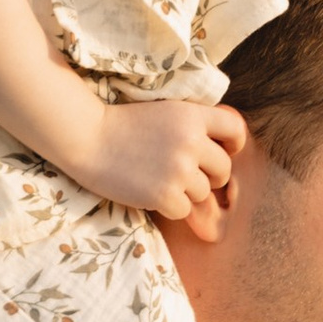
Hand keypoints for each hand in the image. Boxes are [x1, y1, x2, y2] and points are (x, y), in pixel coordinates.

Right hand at [75, 99, 246, 222]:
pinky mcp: (165, 194)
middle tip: (184, 174)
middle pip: (224, 169)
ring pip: (203, 192)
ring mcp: (179, 170)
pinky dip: (169, 206)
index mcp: (192, 116)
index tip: (224, 151)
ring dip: (185, 192)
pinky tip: (149, 192)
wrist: (87, 138)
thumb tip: (223, 148)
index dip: (233, 145)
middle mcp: (191, 141)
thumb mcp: (164, 111)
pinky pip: (184, 210)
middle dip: (209, 176)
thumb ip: (193, 125)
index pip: (235, 130)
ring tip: (158, 179)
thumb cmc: (123, 126)